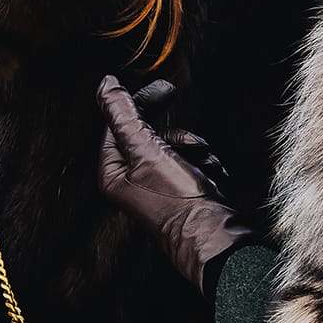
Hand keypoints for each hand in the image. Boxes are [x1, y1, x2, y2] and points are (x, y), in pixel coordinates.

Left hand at [98, 76, 255, 290]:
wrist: (215, 237)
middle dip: (170, 126)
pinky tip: (213, 173)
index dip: (138, 101)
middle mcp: (132, 182)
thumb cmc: (180, 201)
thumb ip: (124, 115)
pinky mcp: (182, 192)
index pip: (118, 125)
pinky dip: (204, 163)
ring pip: (172, 147)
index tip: (163, 87)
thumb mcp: (147, 150)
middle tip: (177, 99)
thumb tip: (106, 85)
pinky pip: (190, 164)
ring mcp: (158, 187)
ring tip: (203, 158)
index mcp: (114, 173)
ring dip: (192, 146)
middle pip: (146, 133)